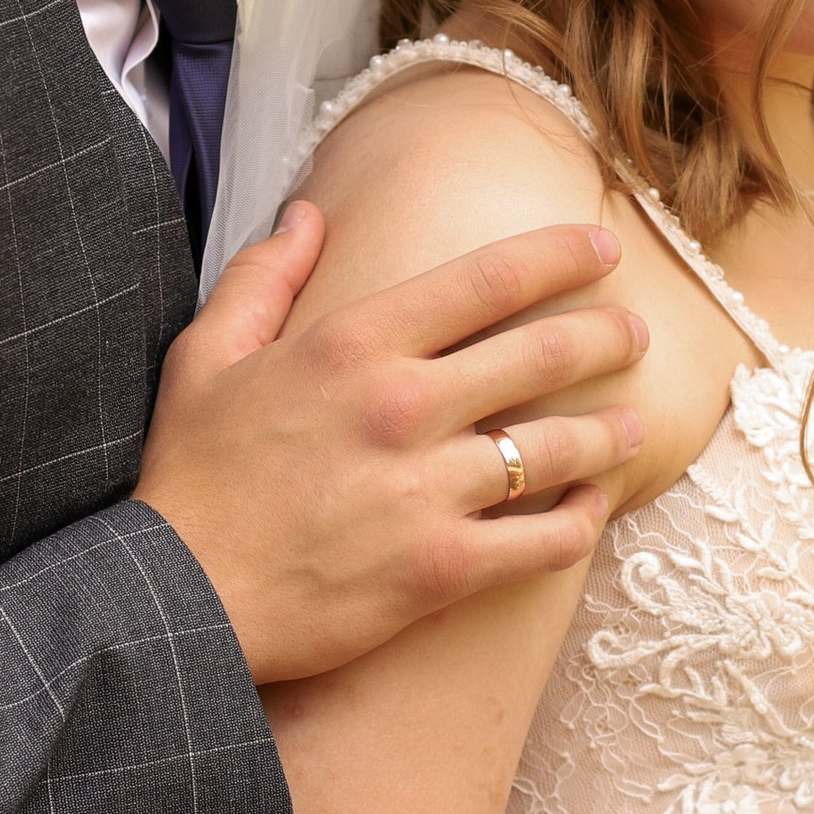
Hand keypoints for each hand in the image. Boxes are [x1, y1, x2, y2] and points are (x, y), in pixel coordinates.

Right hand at [135, 201, 648, 686]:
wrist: (179, 599)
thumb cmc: (190, 478)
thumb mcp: (203, 358)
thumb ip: (262, 277)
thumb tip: (308, 215)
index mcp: (354, 344)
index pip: (487, 279)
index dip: (558, 257)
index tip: (599, 252)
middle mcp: (403, 407)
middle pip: (543, 354)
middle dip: (605, 336)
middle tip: (633, 333)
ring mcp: (427, 490)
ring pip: (557, 447)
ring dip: (611, 431)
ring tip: (634, 424)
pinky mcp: (441, 568)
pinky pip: (542, 540)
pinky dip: (581, 521)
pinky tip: (592, 506)